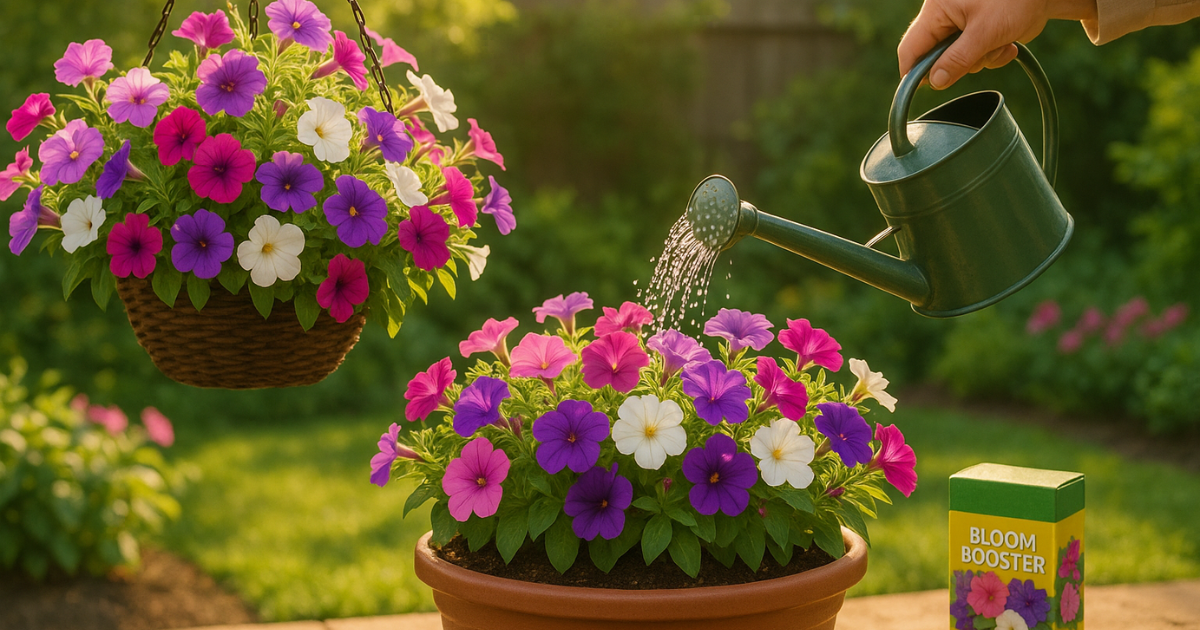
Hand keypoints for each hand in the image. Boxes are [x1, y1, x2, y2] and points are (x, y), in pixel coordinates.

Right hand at [897, 0, 1096, 88]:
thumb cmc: (1015, 0)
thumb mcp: (985, 33)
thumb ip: (957, 60)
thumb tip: (935, 83)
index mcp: (937, 10)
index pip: (911, 47)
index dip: (913, 72)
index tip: (922, 91)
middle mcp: (945, 16)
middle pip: (936, 56)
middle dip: (960, 64)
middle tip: (982, 57)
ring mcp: (962, 24)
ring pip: (958, 58)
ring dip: (981, 60)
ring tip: (1000, 45)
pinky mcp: (978, 31)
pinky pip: (975, 54)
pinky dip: (991, 55)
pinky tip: (1007, 45)